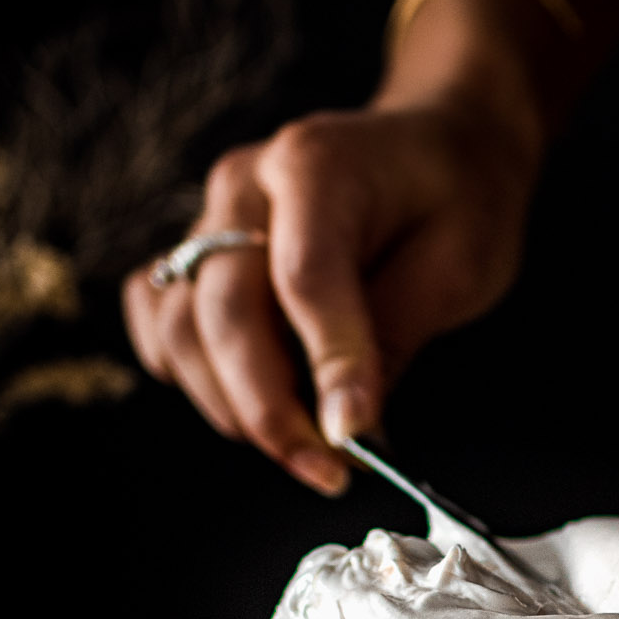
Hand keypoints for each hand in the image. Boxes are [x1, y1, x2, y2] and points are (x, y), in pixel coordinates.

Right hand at [123, 93, 539, 493]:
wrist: (435, 147)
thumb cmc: (455, 198)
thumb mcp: (460, 263)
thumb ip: (393, 334)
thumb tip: (346, 426)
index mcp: (316, 164)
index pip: (304, 278)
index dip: (324, 367)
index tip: (350, 442)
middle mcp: (246, 184)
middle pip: (226, 313)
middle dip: (271, 411)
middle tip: (328, 471)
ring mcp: (209, 216)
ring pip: (181, 330)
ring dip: (232, 406)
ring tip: (303, 441)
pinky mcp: (195, 251)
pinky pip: (159, 320)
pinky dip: (190, 373)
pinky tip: (247, 397)